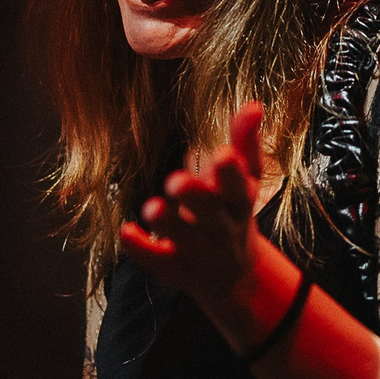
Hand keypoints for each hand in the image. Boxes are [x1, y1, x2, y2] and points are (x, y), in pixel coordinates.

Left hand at [120, 101, 266, 304]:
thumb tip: (254, 105)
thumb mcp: (245, 180)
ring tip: (149, 207)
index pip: (239, 188)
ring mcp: (197, 250)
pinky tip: (125, 231)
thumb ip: (244, 142)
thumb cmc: (232, 211)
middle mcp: (221, 228)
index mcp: (239, 202)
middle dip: (196, 198)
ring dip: (167, 223)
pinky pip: (157, 261)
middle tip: (176, 181)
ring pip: (182, 238)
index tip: (222, 154)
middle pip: (211, 215)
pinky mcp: (173, 267)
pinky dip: (141, 248)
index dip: (232, 173)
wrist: (232, 273)